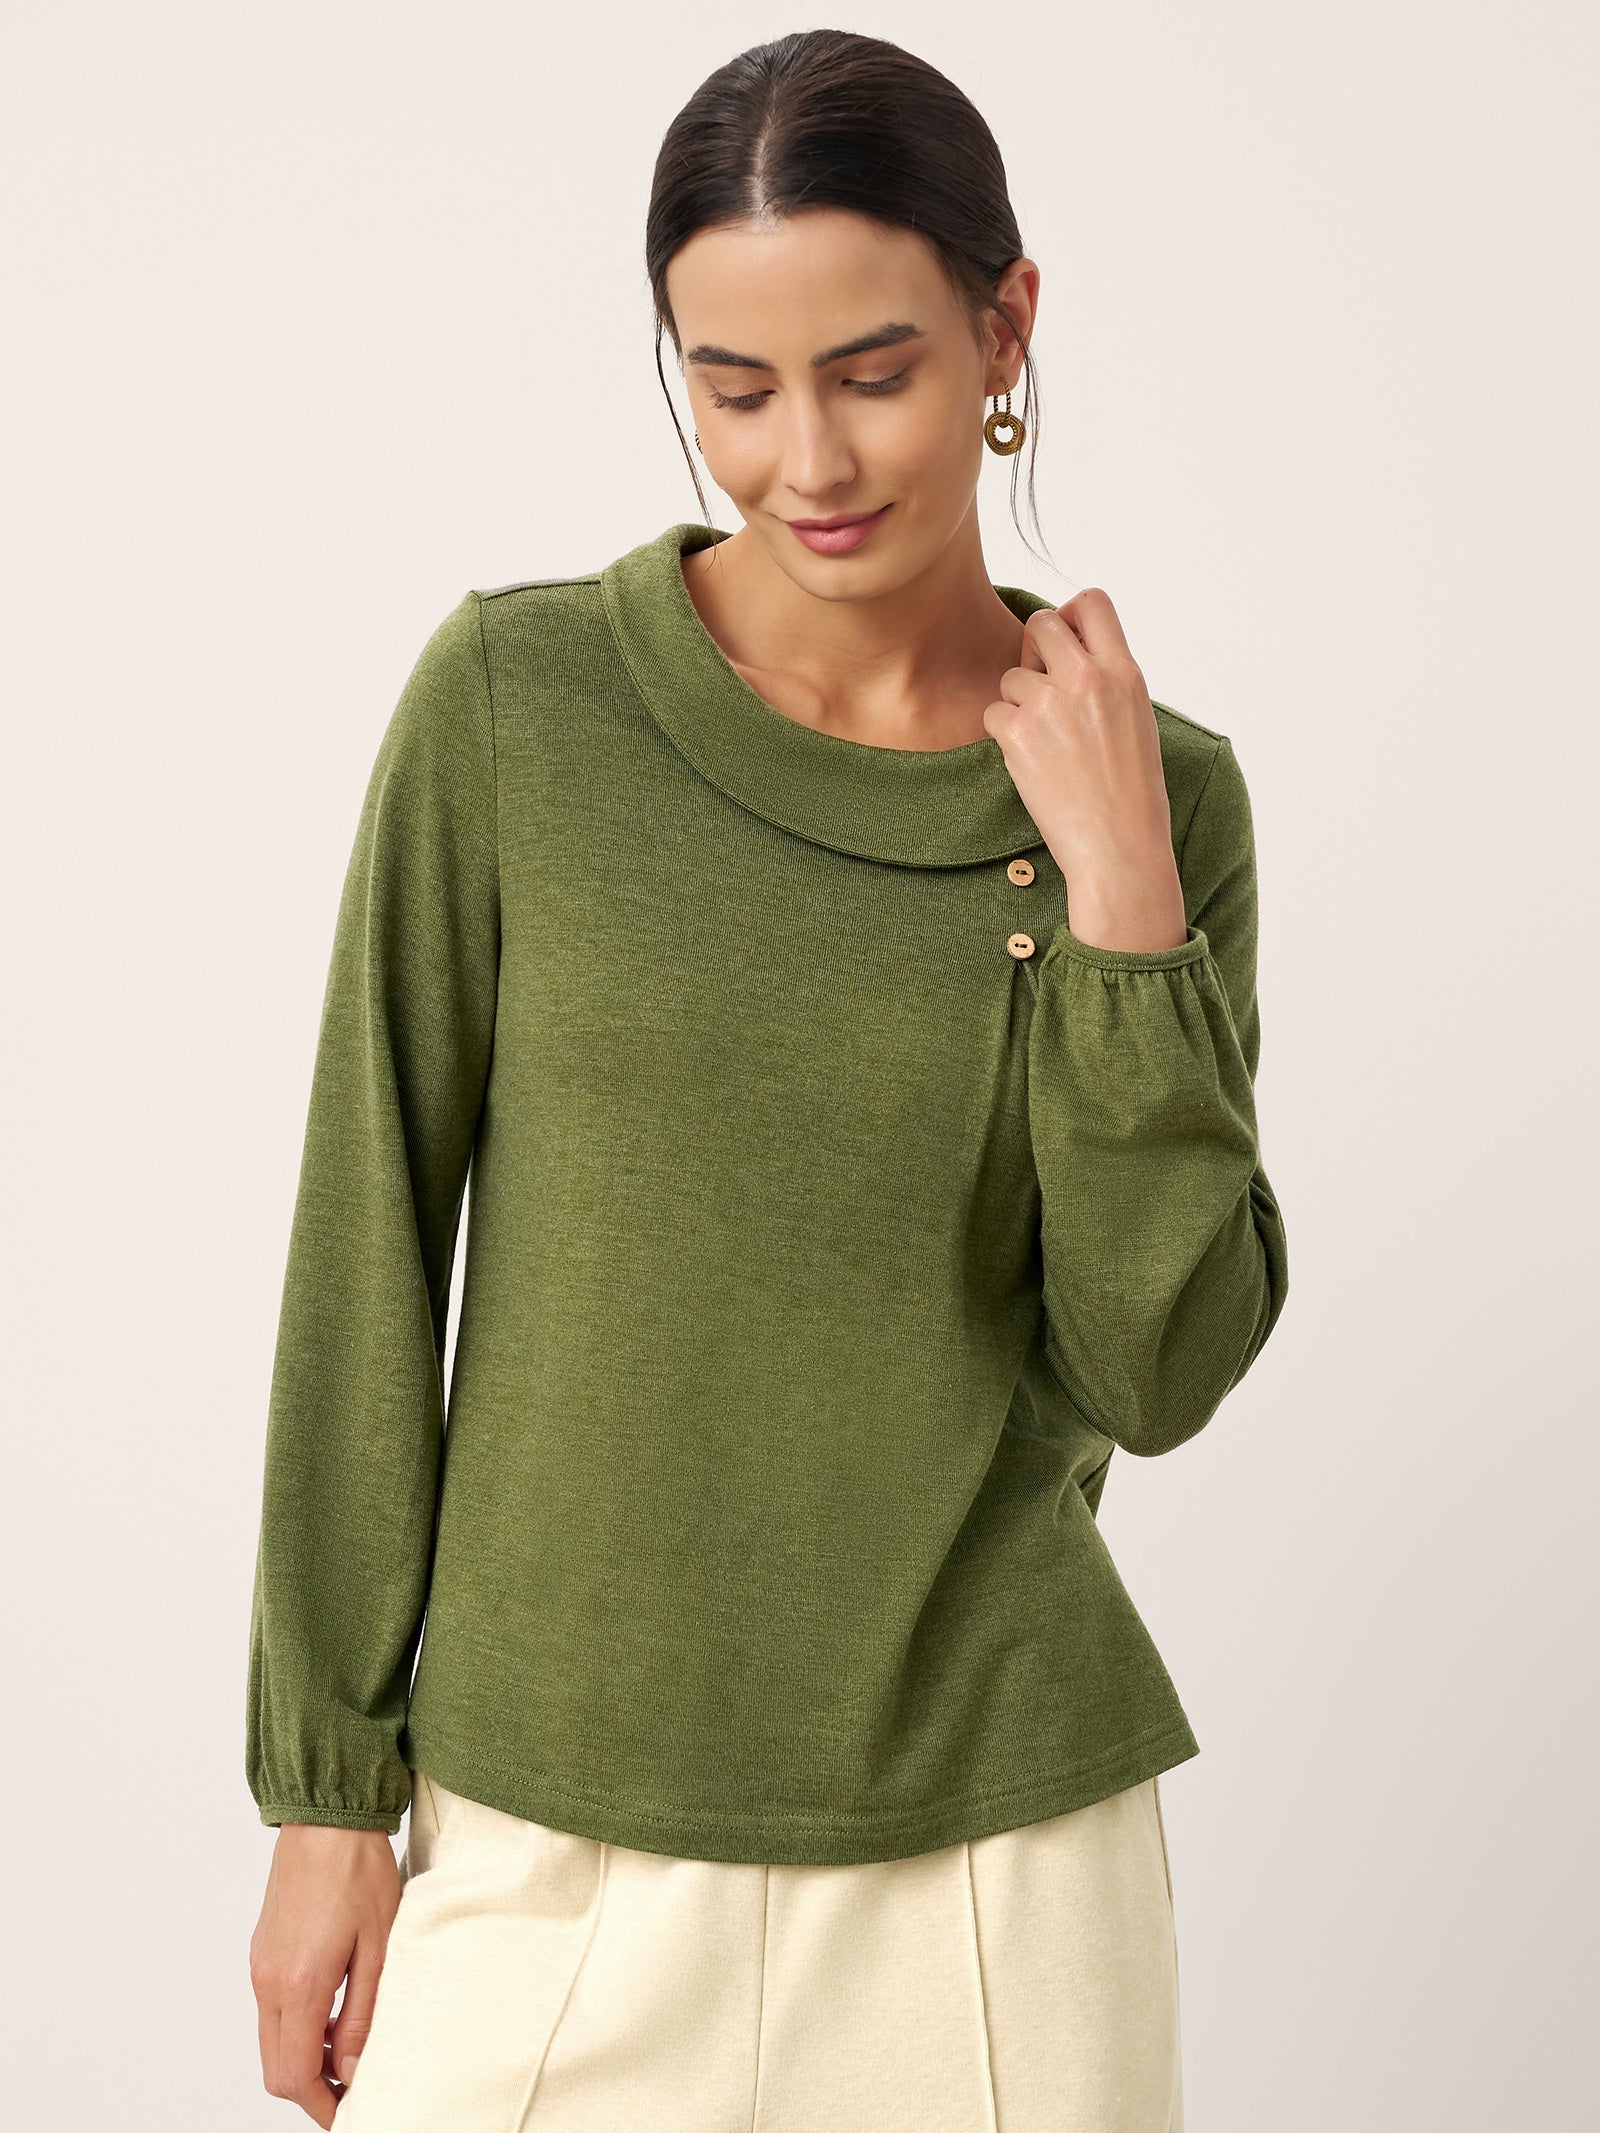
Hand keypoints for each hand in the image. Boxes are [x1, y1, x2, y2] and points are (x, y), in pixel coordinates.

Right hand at [249, 1823, 400, 2124]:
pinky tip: (332, 2013)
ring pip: (270, 2042)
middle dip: (311, 2089)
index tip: (349, 2112)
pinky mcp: (261, 1952)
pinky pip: (270, 2011)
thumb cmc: (359, 1870)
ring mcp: (260, 1966)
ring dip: (303, 2058)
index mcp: (300, 1984)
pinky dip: (296, 2028)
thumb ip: (364, 2015)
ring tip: (348, 2051)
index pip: (296, 2075)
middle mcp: (269, 1981)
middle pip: (276, 2069)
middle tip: (350, 2088)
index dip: (323, 2105)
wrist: (325, 1818)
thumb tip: (353, 2070)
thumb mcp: (379, 1945)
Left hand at [982, 588, 1187, 953]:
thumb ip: (1107, 683)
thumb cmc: (1133, 796)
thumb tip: (1067, 655)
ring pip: (1012, 676)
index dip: (1071, 616)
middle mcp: (1088, 678)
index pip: (1092, 602)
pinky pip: (994, 713)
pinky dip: (1005, 737)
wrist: (1119, 848)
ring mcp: (1050, 703)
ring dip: (1019, 704)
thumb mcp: (1137, 723)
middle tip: (1043, 688)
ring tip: (1048, 746)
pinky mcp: (1018, 732)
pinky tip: (1032, 764)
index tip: (1067, 644)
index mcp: (1125, 672)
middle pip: (1041, 624)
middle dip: (1034, 650)